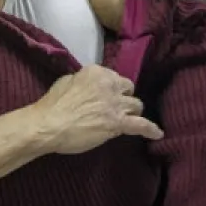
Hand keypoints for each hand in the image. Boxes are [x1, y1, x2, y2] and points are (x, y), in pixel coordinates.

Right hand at [34, 65, 163, 154]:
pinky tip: (157, 134)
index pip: (114, 77)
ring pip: (136, 105)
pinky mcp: (118, 123)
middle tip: (116, 106)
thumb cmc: (52, 104)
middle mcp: (110, 84)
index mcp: (97, 72)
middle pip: (128, 88)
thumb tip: (89, 86)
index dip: (111, 88)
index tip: (106, 95)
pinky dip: (150, 130)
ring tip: (129, 119)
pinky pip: (141, 125)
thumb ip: (82, 81)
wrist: (48, 125)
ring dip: (132, 111)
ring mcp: (115, 104)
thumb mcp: (66, 81)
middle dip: (124, 97)